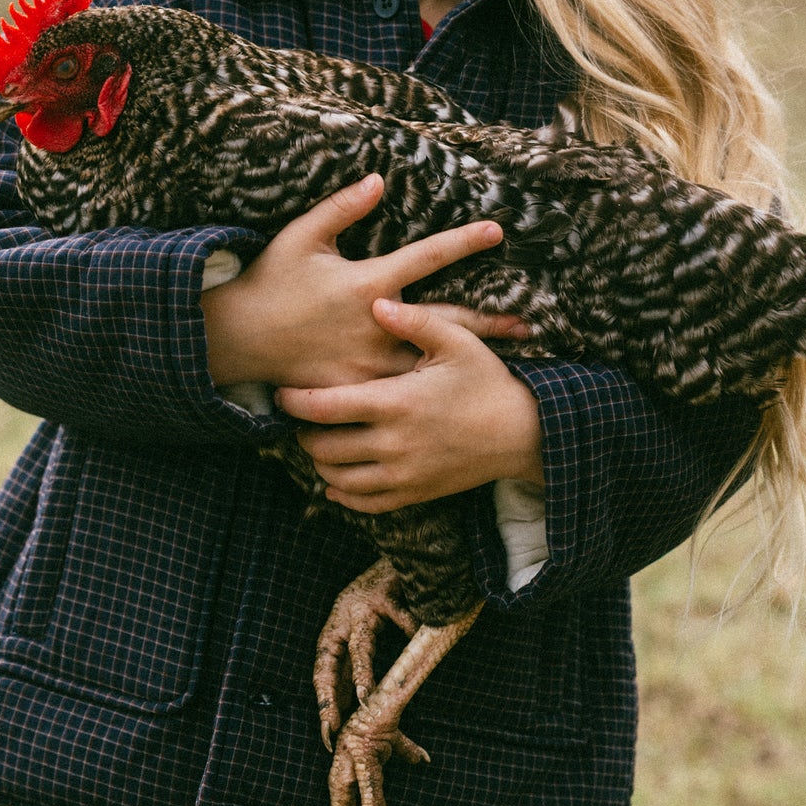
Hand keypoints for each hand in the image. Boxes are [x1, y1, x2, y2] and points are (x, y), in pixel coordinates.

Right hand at [201, 174, 521, 389]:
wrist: (238, 338)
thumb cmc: (271, 280)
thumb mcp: (301, 236)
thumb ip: (342, 208)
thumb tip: (378, 179)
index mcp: (368, 282)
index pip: (427, 256)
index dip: (463, 241)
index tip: (498, 230)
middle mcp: (376, 324)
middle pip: (446, 321)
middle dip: (489, 321)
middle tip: (529, 325)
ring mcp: (369, 361)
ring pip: (429, 362)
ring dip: (468, 362)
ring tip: (508, 368)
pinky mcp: (357, 388)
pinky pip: (398, 391)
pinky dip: (428, 390)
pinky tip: (456, 396)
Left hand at [275, 297, 543, 511]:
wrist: (523, 433)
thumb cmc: (487, 381)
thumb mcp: (458, 341)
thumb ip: (415, 321)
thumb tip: (377, 302)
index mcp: (396, 403)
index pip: (324, 407)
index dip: (293, 401)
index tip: (281, 392)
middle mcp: (394, 444)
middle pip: (322, 447)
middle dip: (302, 432)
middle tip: (298, 416)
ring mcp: (403, 475)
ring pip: (337, 479)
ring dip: (320, 461)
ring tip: (318, 439)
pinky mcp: (414, 494)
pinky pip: (364, 504)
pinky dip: (342, 493)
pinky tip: (335, 478)